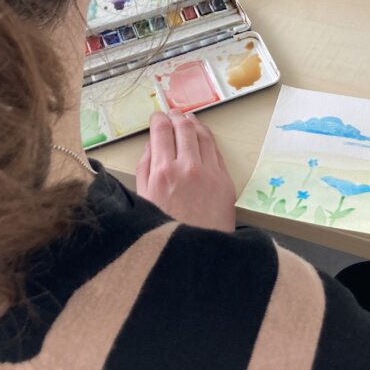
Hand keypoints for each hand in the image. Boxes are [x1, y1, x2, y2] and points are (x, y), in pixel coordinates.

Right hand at [136, 111, 236, 231]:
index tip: (157, 117)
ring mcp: (210, 173)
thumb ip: (145, 168)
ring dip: (194, 123)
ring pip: (203, 135)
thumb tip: (153, 144)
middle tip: (173, 114)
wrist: (196, 255)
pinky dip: (208, 139)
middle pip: (184, 128)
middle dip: (177, 117)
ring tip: (189, 120)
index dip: (159, 119)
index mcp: (163, 172)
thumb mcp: (143, 199)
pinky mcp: (225, 181)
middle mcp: (188, 167)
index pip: (162, 131)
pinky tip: (203, 137)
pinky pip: (216, 151)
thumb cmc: (165, 229)